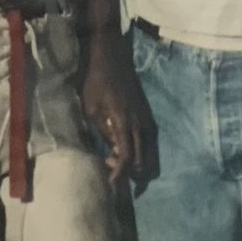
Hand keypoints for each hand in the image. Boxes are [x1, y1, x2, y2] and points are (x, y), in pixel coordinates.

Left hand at [81, 36, 143, 183]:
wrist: (111, 56)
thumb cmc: (96, 81)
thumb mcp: (91, 109)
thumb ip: (103, 132)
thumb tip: (110, 151)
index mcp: (125, 122)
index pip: (128, 157)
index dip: (121, 174)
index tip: (111, 183)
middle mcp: (140, 122)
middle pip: (144, 159)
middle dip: (132, 173)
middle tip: (114, 174)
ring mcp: (146, 117)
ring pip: (150, 150)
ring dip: (138, 162)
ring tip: (120, 165)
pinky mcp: (146, 112)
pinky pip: (149, 139)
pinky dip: (142, 150)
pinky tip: (127, 149)